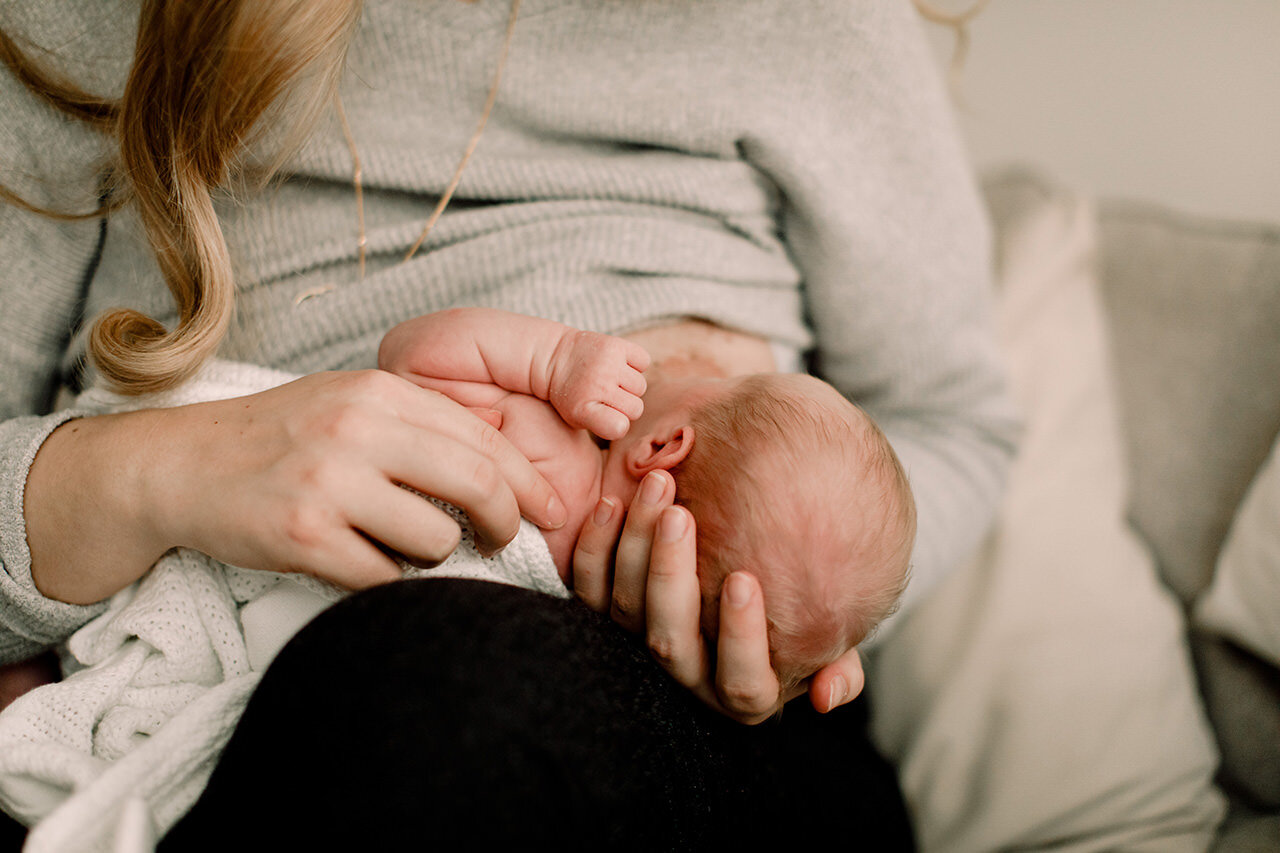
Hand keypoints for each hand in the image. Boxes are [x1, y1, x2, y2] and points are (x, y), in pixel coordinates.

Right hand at [27, 370, 566, 603]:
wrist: (179, 465)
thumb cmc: (280, 438)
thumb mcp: (350, 403)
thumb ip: (419, 425)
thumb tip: (506, 471)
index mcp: (380, 391)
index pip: (485, 437)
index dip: (528, 480)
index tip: (547, 509)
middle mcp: (358, 429)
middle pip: (479, 483)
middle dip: (504, 521)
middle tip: (500, 541)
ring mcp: (329, 482)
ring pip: (435, 539)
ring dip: (434, 556)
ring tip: (402, 547)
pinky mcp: (302, 535)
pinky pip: (382, 577)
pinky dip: (386, 581)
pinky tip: (363, 564)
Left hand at [547, 331, 649, 440]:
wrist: (554, 357)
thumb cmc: (572, 394)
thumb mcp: (578, 418)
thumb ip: (604, 425)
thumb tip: (629, 420)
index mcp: (583, 409)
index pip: (619, 427)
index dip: (619, 425)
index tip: (607, 418)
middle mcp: (597, 385)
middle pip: (636, 409)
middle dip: (625, 406)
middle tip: (607, 397)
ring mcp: (607, 364)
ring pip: (641, 386)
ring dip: (629, 386)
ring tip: (611, 380)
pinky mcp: (616, 345)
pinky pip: (644, 362)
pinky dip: (636, 364)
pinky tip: (619, 365)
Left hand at [571, 471, 864, 722]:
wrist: (744, 565)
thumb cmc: (793, 601)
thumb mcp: (823, 635)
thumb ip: (835, 660)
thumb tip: (828, 696)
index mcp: (741, 691)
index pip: (741, 682)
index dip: (741, 637)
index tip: (745, 580)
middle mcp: (685, 673)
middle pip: (668, 641)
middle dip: (671, 576)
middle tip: (682, 516)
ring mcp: (638, 643)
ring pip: (625, 608)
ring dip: (636, 546)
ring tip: (658, 488)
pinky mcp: (603, 610)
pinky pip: (588, 586)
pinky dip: (595, 545)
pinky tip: (613, 503)